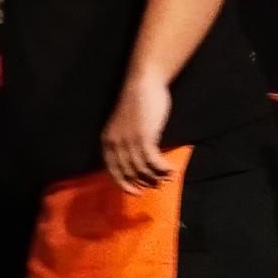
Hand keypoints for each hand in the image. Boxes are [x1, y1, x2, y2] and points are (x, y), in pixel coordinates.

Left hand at [100, 76, 173, 192]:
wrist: (143, 84)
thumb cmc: (137, 104)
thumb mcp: (124, 126)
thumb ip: (126, 142)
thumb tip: (138, 162)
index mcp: (107, 141)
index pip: (113, 170)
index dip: (124, 184)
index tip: (136, 193)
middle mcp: (115, 143)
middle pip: (128, 172)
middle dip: (143, 182)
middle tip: (156, 186)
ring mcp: (129, 141)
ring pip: (142, 168)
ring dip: (155, 176)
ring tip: (167, 178)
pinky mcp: (144, 137)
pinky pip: (152, 161)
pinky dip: (161, 168)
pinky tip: (170, 170)